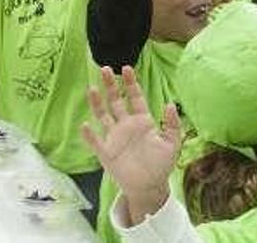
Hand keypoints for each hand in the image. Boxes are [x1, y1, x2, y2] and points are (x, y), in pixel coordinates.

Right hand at [81, 66, 180, 221]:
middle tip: (104, 69)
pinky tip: (85, 125)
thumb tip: (170, 104)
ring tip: (91, 89)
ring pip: (103, 116)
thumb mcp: (172, 144)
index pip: (134, 97)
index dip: (131, 83)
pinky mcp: (106, 152)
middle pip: (115, 101)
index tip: (126, 68)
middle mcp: (125, 126)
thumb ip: (172, 124)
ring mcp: (114, 138)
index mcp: (142, 121)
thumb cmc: (160, 165)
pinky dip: (89, 134)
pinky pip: (95, 141)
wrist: (149, 187)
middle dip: (110, 86)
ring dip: (97, 103)